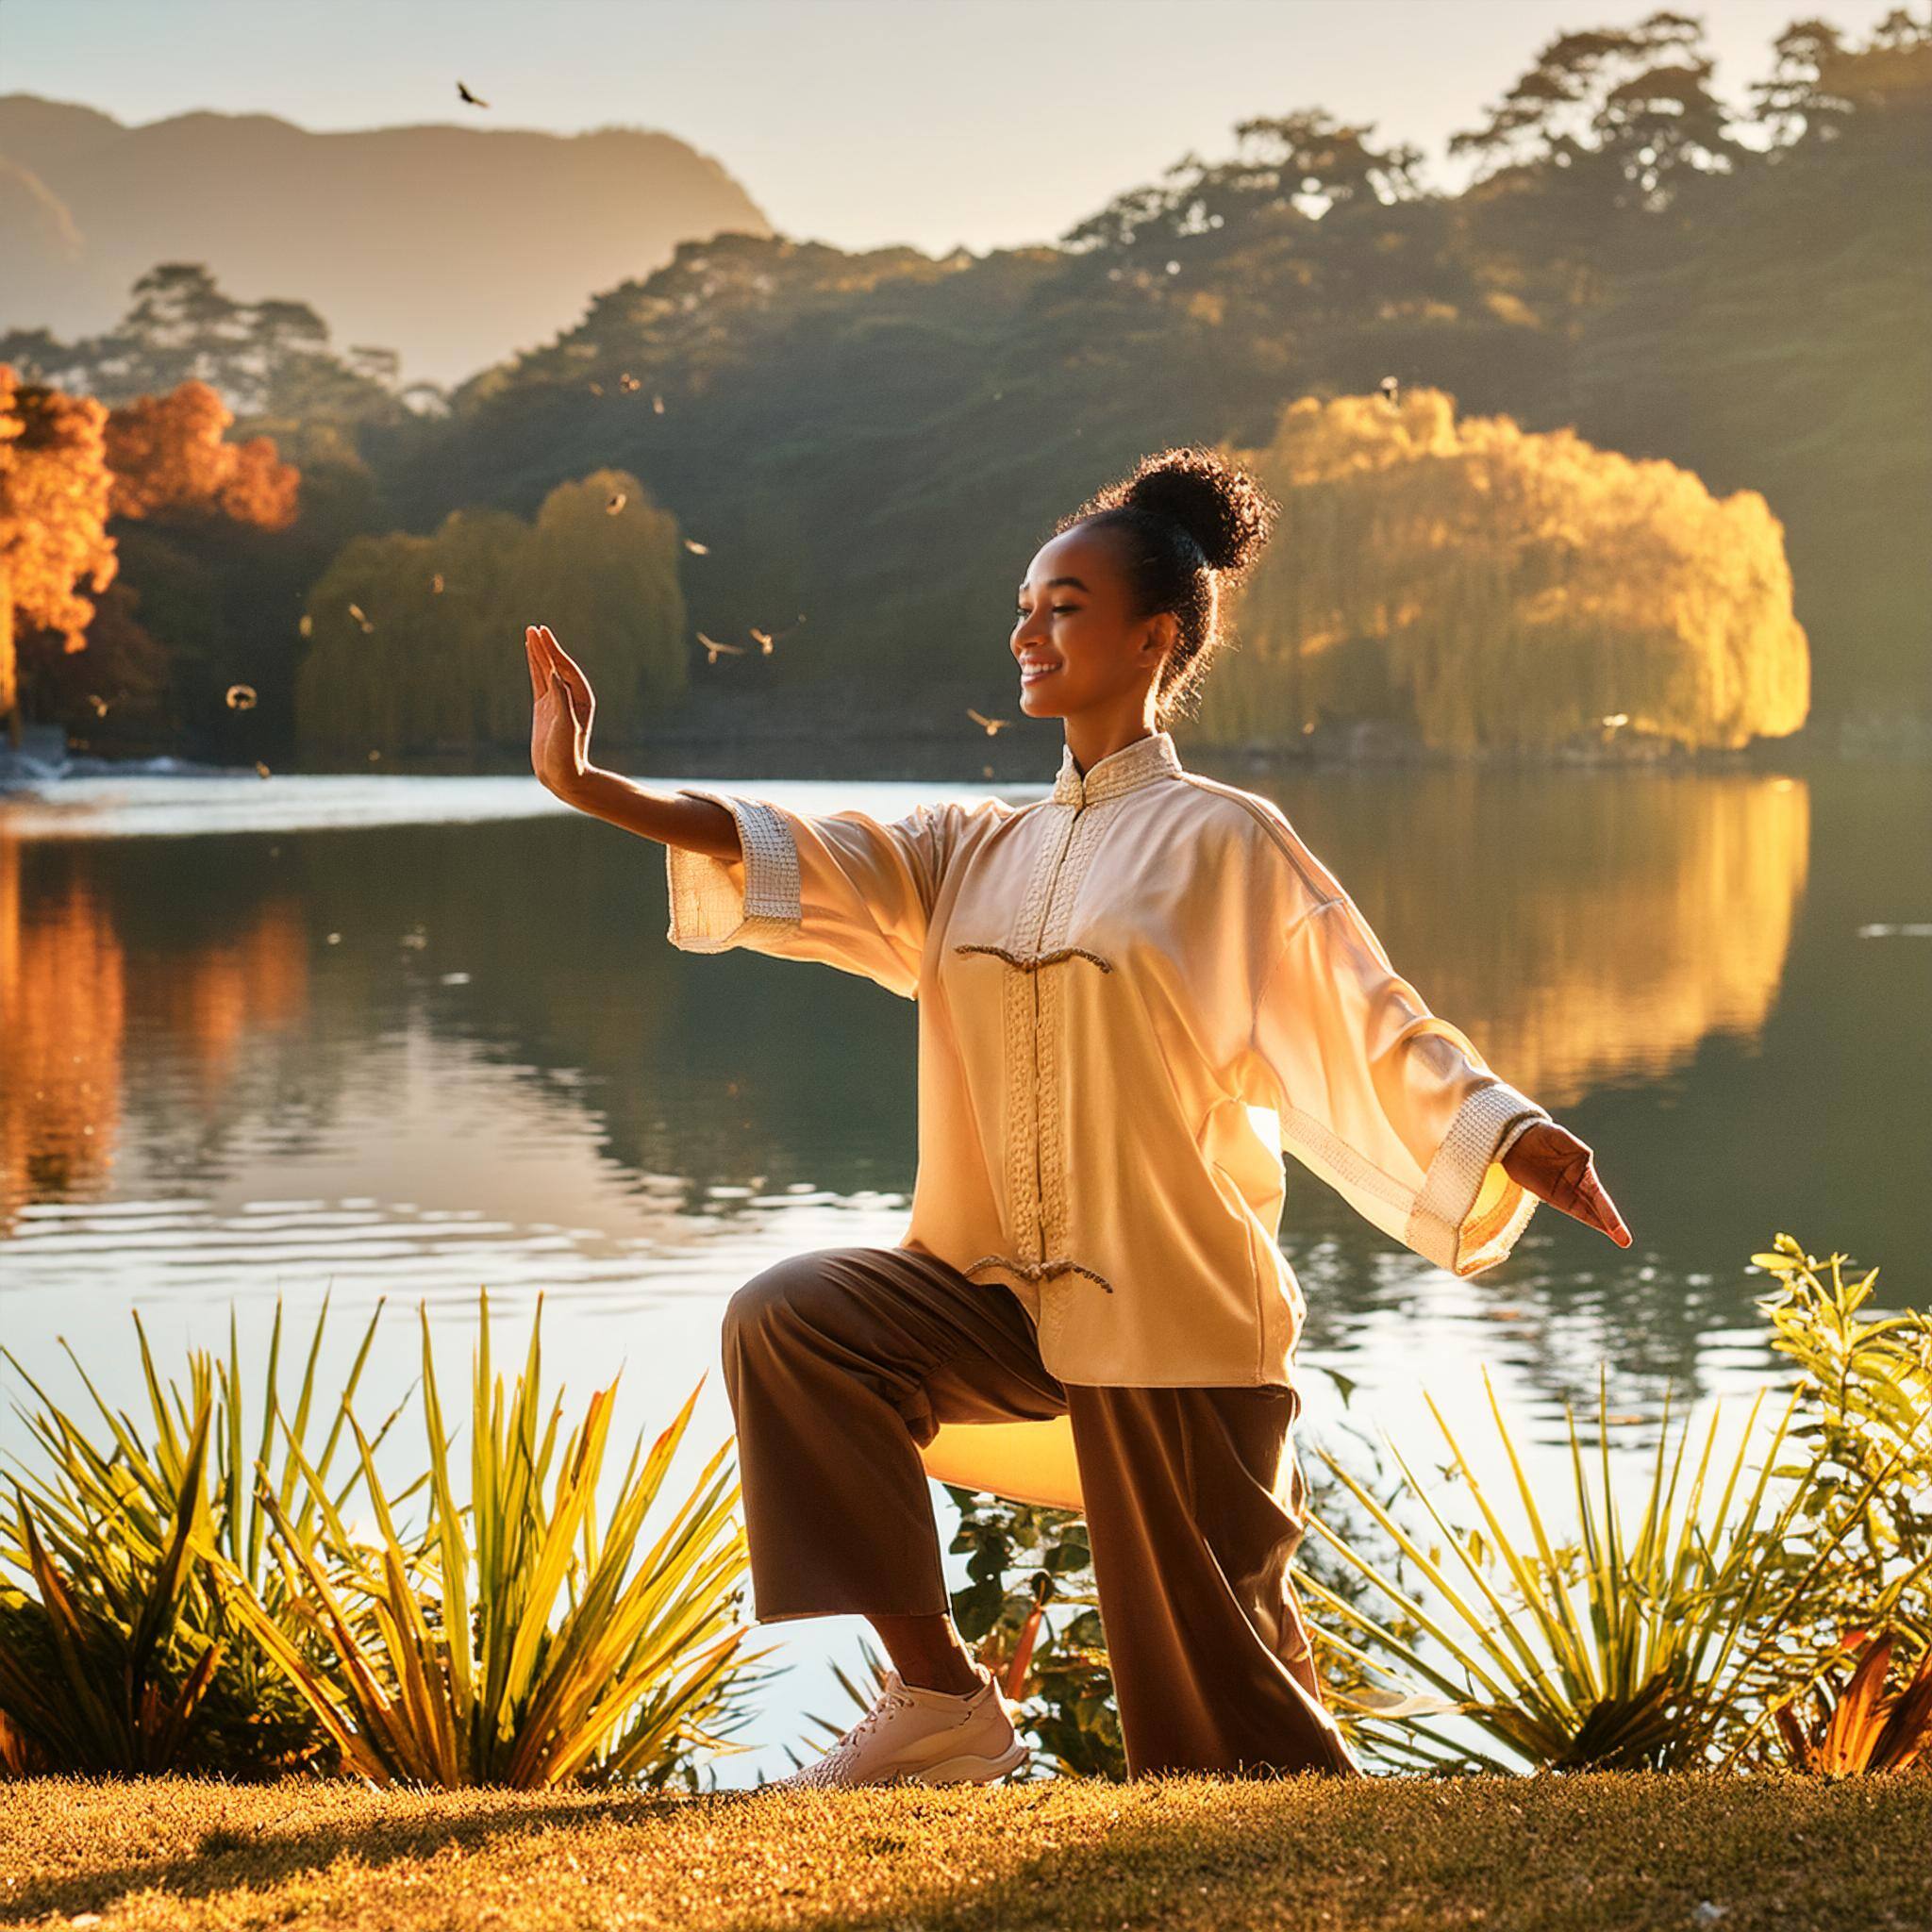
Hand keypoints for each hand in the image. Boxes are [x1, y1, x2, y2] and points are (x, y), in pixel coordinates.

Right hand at [525, 623, 595, 798]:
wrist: (563, 777)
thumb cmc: (568, 755)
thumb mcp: (566, 727)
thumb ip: (562, 700)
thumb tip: (554, 673)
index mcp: (580, 698)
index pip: (564, 668)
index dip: (553, 650)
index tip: (542, 633)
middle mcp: (570, 697)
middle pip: (555, 665)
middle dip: (545, 647)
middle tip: (534, 628)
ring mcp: (556, 702)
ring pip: (545, 671)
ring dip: (538, 654)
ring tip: (530, 634)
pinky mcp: (544, 709)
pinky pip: (538, 682)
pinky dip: (534, 668)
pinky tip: (530, 657)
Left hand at [1501, 1120, 1631, 1247]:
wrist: (1516, 1138)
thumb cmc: (1540, 1134)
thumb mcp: (1558, 1137)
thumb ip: (1573, 1148)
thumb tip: (1586, 1159)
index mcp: (1583, 1167)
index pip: (1598, 1195)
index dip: (1608, 1212)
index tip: (1617, 1228)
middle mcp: (1578, 1181)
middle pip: (1597, 1206)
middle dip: (1611, 1223)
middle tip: (1625, 1241)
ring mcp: (1565, 1190)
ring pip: (1587, 1211)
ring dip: (1602, 1224)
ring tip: (1620, 1240)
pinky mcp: (1550, 1195)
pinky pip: (1570, 1209)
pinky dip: (1586, 1219)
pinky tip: (1600, 1228)